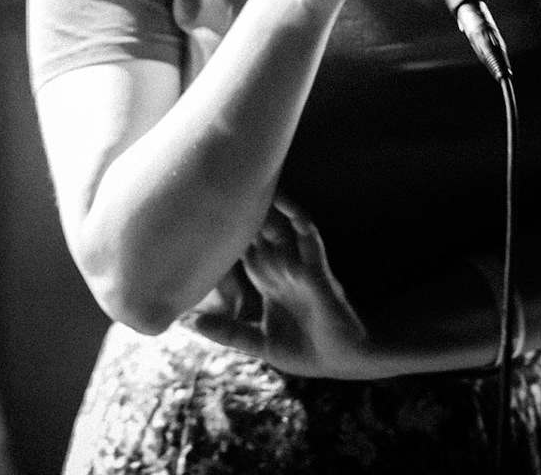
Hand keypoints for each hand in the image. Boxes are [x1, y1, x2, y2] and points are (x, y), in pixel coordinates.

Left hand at [185, 197, 373, 377]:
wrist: (347, 362)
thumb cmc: (308, 350)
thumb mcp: (261, 342)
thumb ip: (230, 332)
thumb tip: (192, 324)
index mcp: (267, 281)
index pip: (239, 249)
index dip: (221, 233)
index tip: (195, 213)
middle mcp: (281, 268)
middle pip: (256, 230)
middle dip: (240, 209)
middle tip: (215, 182)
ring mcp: (299, 266)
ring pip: (280, 227)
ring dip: (267, 205)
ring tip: (246, 178)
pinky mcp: (318, 272)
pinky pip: (309, 238)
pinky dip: (298, 219)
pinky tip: (286, 204)